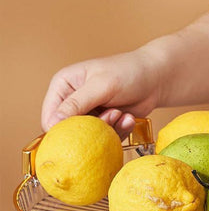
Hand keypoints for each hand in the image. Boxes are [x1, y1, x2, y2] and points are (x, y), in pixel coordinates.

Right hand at [41, 49, 160, 138]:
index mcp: (63, 85)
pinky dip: (119, 131)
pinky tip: (128, 117)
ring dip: (109, 129)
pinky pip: (106, 138)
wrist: (155, 79)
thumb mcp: (101, 86)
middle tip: (111, 114)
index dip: (62, 129)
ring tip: (120, 113)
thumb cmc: (128, 72)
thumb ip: (77, 103)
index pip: (50, 117)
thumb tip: (52, 123)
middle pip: (71, 130)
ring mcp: (90, 114)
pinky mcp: (105, 124)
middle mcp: (73, 101)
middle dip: (93, 128)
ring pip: (90, 137)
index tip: (84, 131)